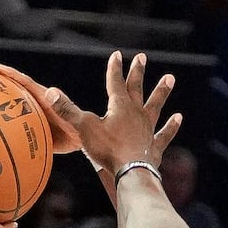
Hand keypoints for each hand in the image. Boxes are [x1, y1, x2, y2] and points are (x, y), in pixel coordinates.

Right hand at [0, 57, 81, 153]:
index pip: (18, 79)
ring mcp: (25, 109)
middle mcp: (29, 99)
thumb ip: (64, 107)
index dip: (2, 71)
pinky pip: (2, 117)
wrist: (80, 141)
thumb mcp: (74, 118)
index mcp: (40, 95)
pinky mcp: (23, 122)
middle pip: (3, 82)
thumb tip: (51, 91)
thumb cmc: (79, 131)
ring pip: (0, 98)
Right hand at [45, 51, 181, 177]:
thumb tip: (49, 92)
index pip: (115, 82)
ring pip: (155, 106)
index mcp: (119, 107)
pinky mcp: (153, 147)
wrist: (131, 172)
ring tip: (170, 78)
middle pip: (137, 89)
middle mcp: (136, 114)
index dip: (115, 68)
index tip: (117, 55)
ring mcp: (148, 130)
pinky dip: (171, 126)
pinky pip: (164, 134)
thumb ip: (67, 110)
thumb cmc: (108, 150)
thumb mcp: (84, 128)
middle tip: (142, 57)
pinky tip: (178, 118)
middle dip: (137, 73)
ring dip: (161, 92)